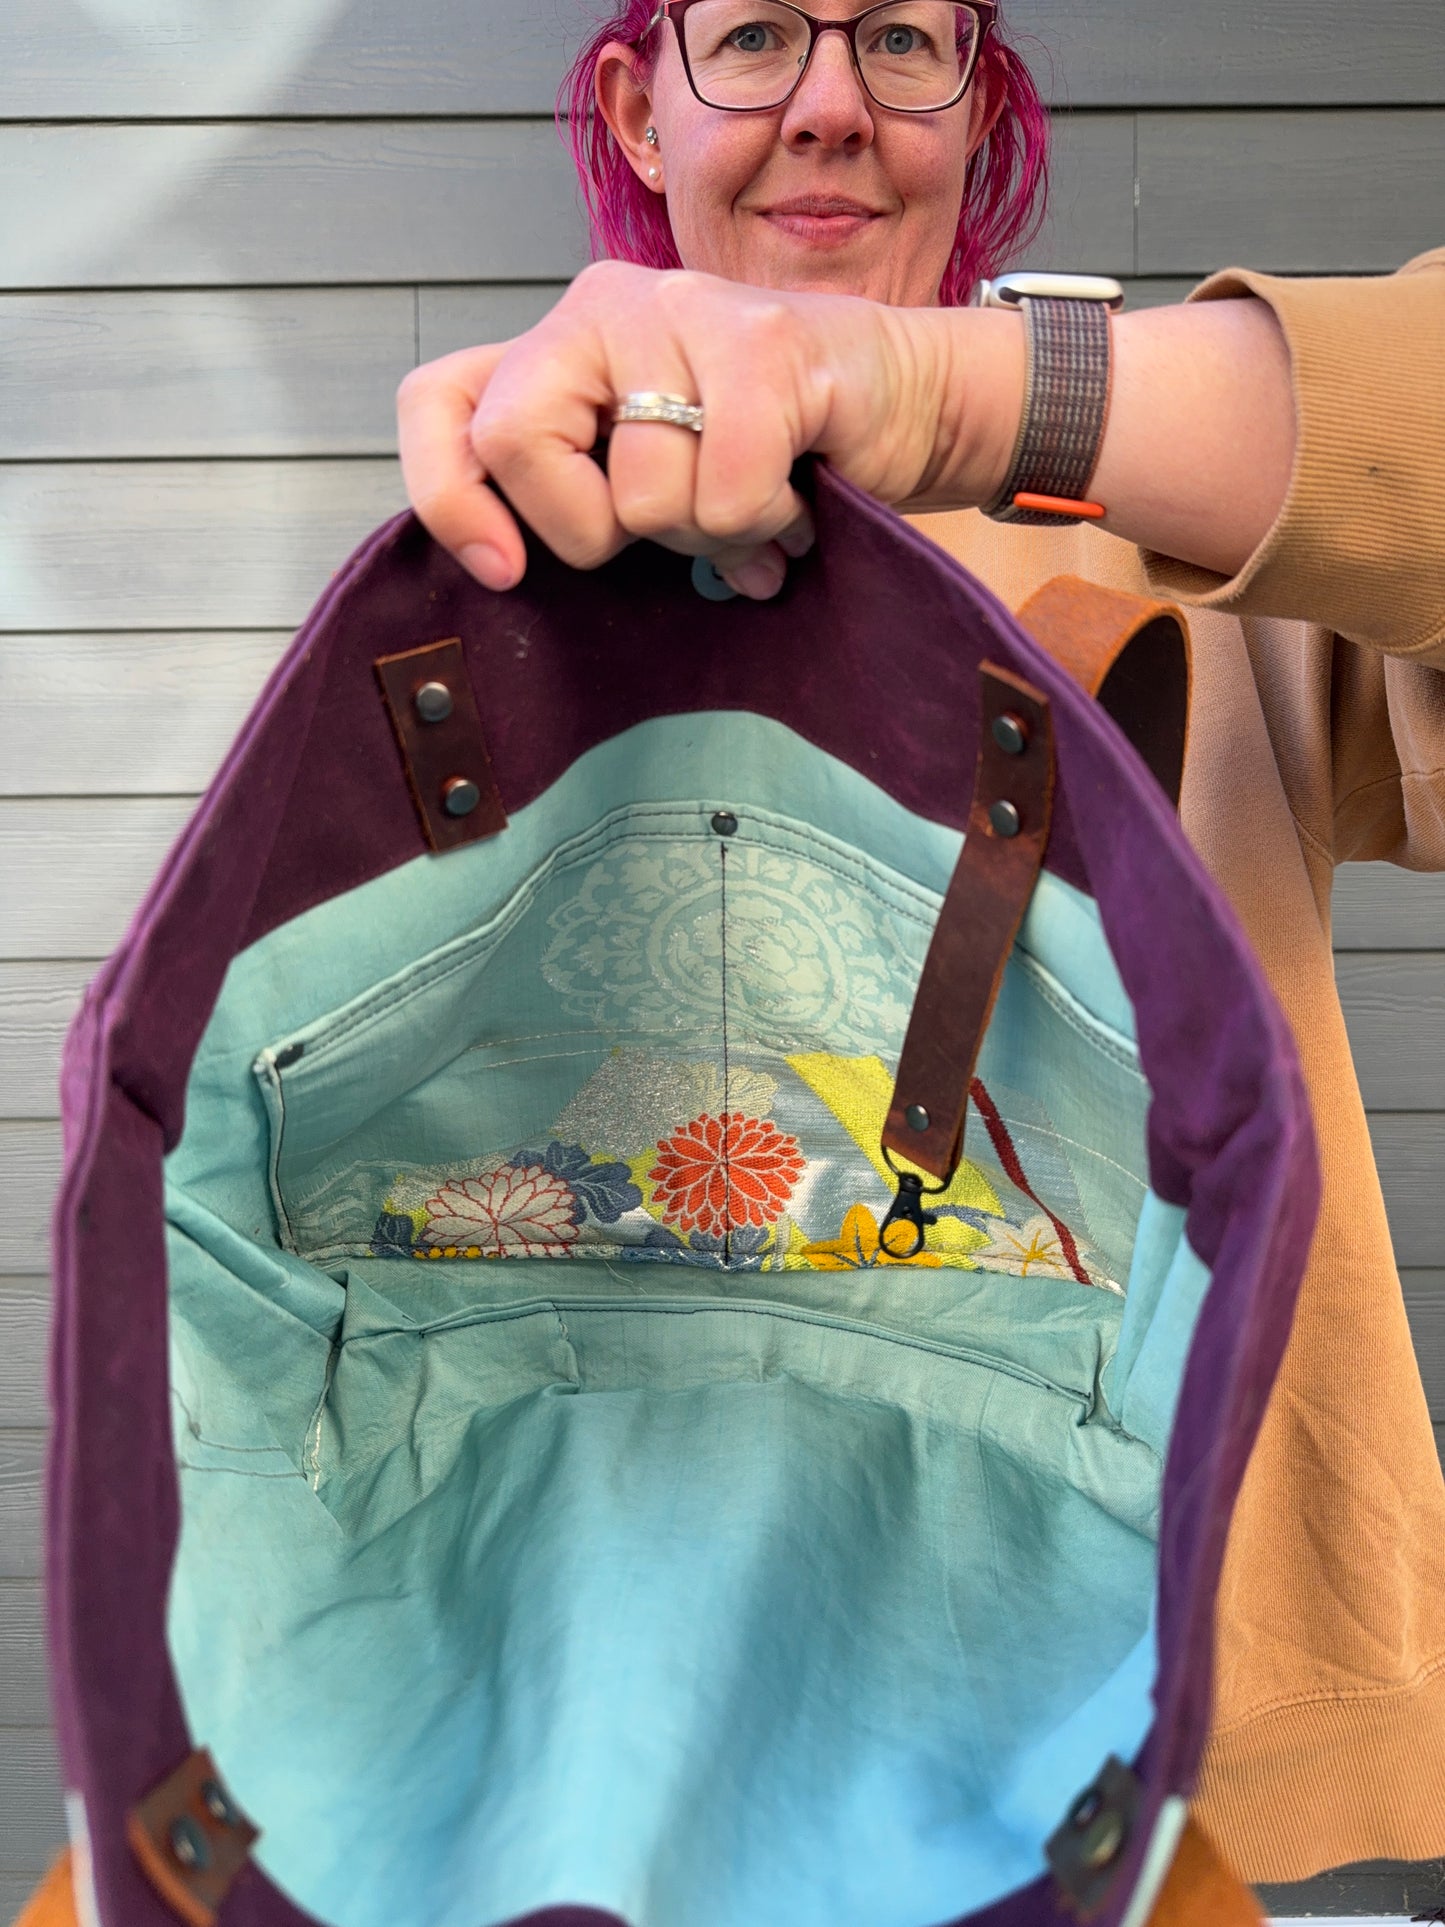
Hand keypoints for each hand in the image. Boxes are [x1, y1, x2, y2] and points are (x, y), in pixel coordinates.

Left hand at [396, 259, 1022, 598]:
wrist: (908, 403)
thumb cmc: (768, 453)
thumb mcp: (648, 481)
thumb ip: (580, 501)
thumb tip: (511, 577)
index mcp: (557, 347)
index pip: (436, 401)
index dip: (449, 495)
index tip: (505, 575)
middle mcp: (599, 309)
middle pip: (516, 442)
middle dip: (594, 528)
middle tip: (666, 527)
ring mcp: (678, 312)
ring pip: (640, 493)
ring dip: (709, 531)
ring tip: (754, 503)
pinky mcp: (762, 343)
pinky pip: (725, 493)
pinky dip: (766, 523)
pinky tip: (795, 498)